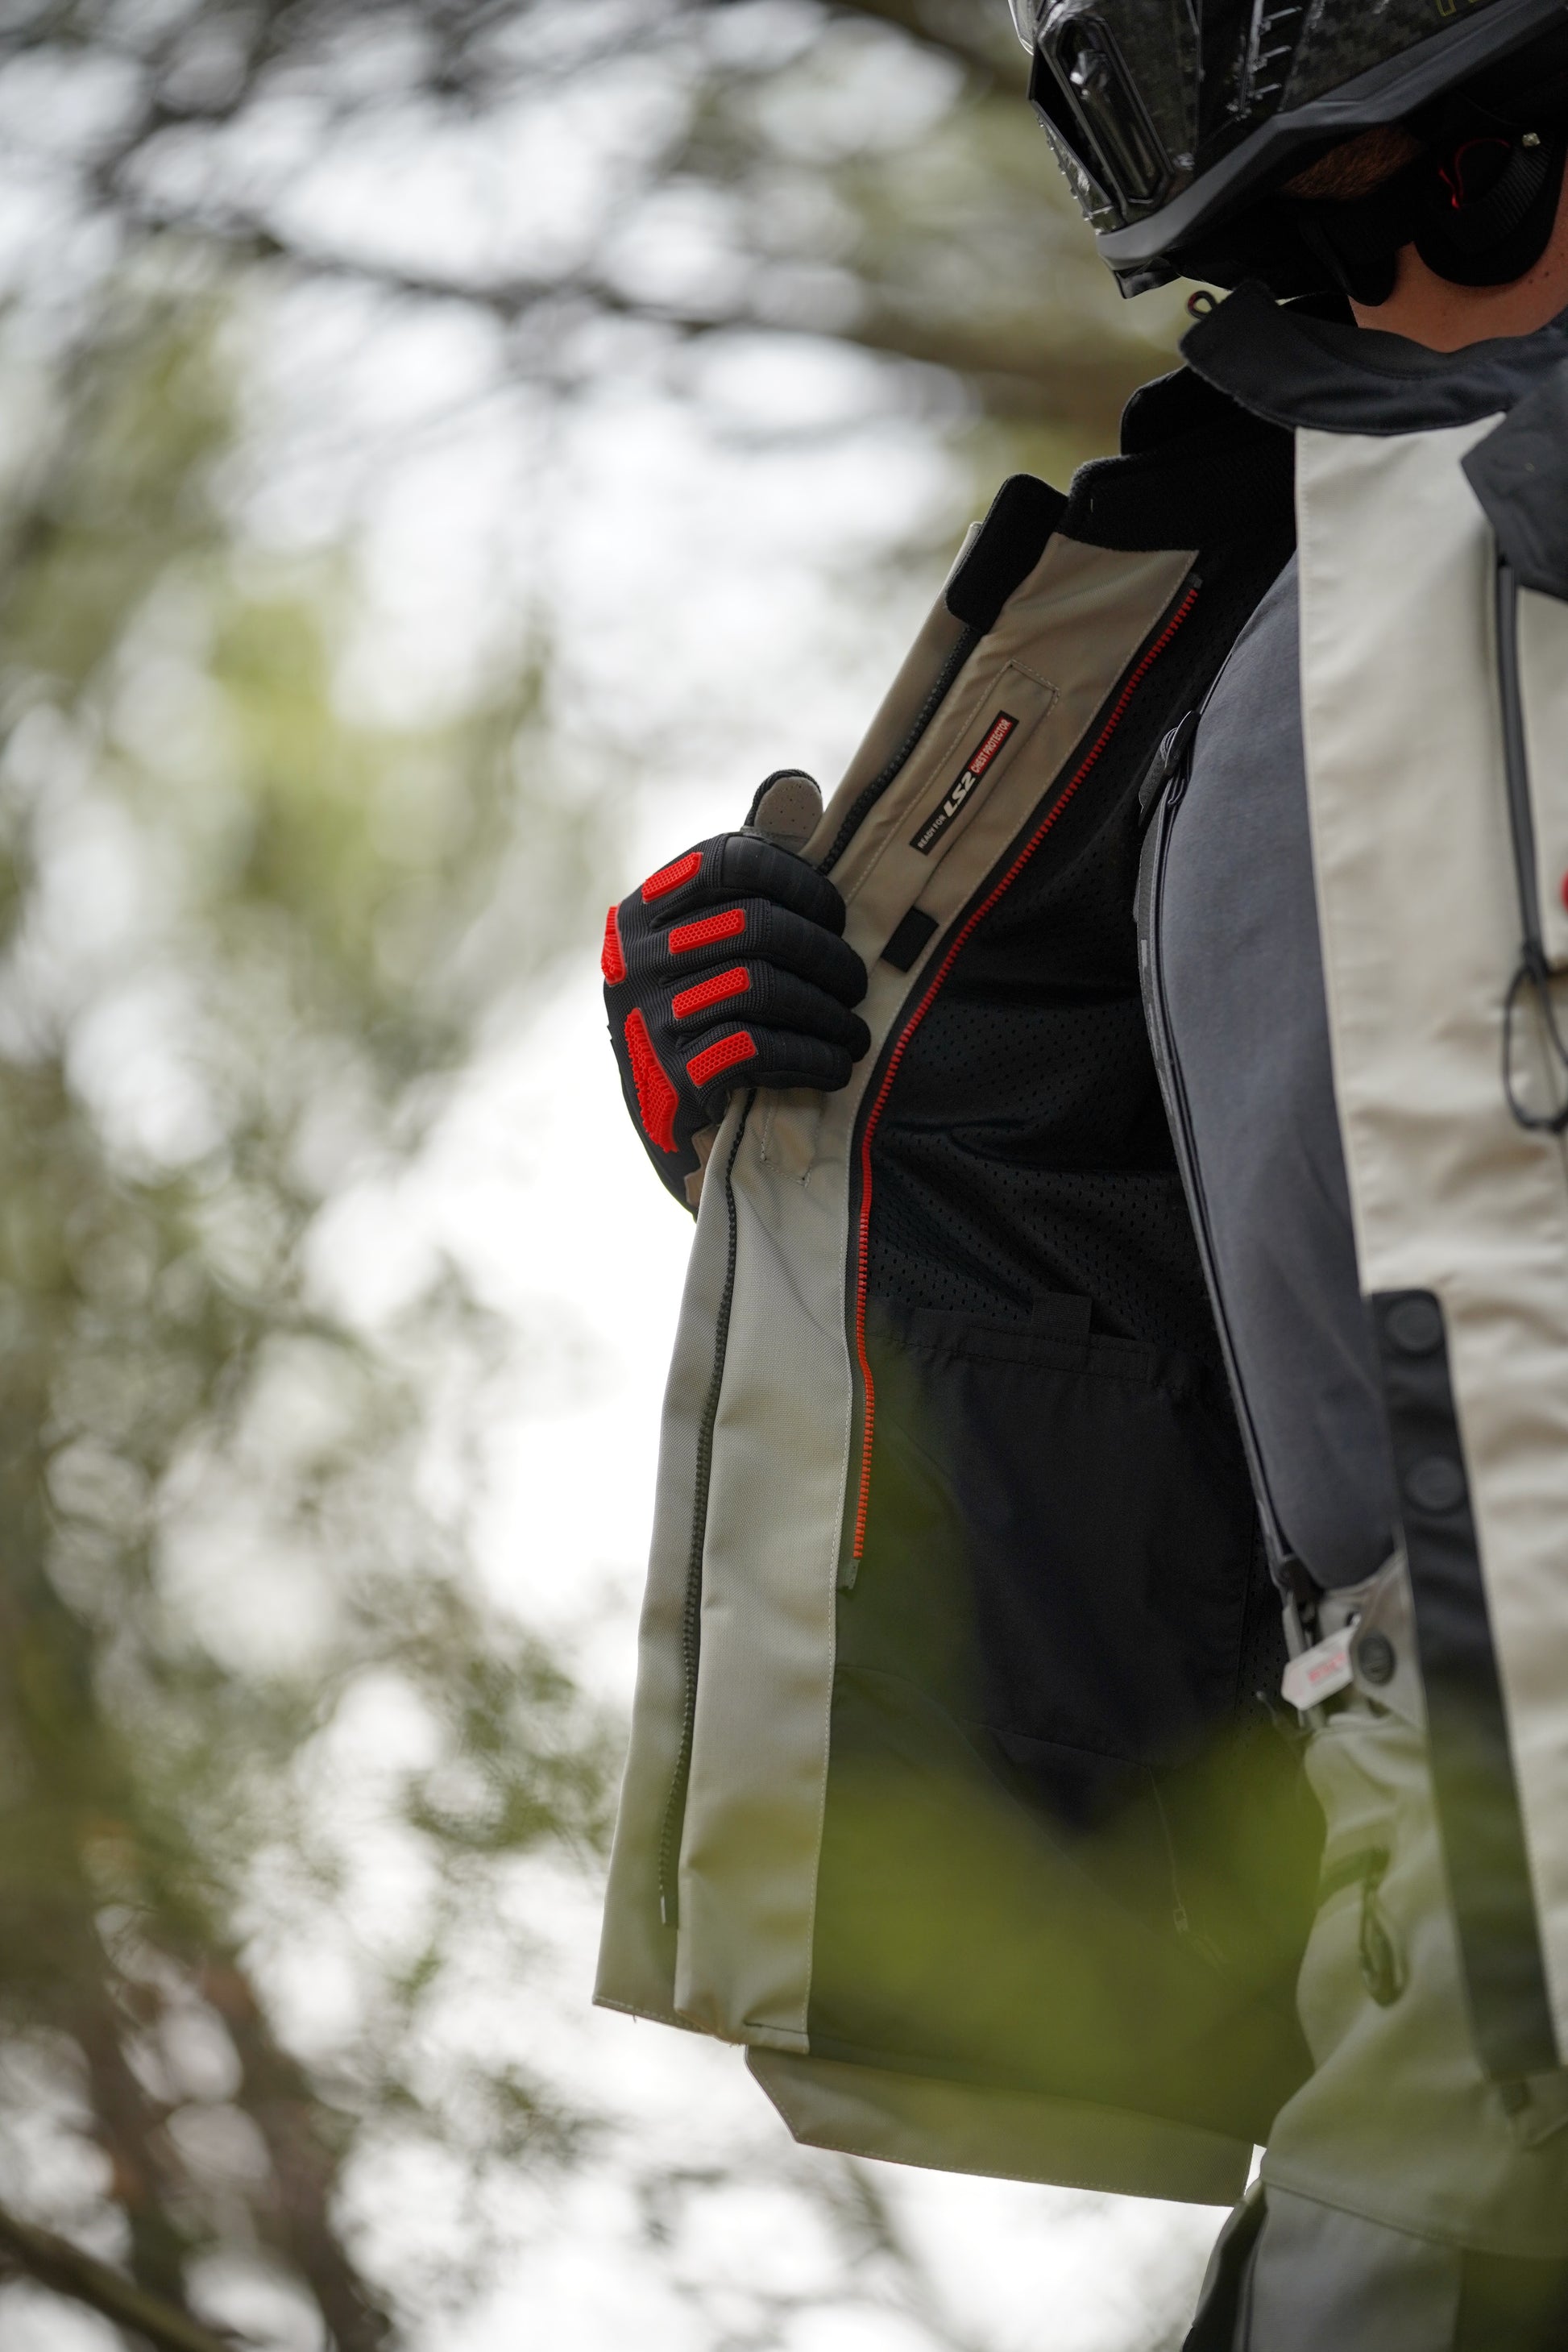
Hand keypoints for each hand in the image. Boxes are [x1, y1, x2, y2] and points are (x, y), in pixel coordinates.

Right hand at [603, 828, 869, 1206]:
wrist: (672, 1134)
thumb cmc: (703, 1019)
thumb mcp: (709, 942)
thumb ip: (748, 871)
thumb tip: (796, 788)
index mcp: (645, 911)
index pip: (731, 861)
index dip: (800, 881)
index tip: (835, 915)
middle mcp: (634, 959)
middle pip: (757, 926)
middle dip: (825, 955)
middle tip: (857, 982)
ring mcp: (647, 1019)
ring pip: (761, 987)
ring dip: (826, 1012)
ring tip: (855, 1031)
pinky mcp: (668, 1079)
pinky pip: (755, 1049)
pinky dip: (809, 1056)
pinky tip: (834, 1065)